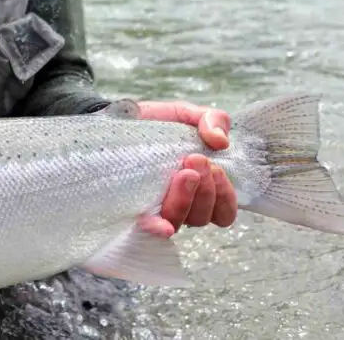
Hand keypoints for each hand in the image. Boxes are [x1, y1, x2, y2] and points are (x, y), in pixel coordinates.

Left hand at [133, 100, 238, 237]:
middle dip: (206, 190)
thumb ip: (212, 120)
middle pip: (202, 217)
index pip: (223, 212)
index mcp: (200, 187)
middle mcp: (181, 203)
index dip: (225, 197)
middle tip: (196, 160)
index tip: (216, 169)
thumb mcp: (188, 115)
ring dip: (185, 200)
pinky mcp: (132, 207)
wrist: (119, 119)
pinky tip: (162, 224)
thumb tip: (221, 141)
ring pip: (178, 221)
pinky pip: (147, 228)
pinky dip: (157, 228)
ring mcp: (156, 207)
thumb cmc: (157, 124)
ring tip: (182, 173)